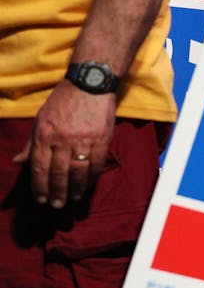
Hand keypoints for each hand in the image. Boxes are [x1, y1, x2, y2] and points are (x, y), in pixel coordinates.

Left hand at [15, 83, 115, 207]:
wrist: (89, 83)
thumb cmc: (62, 100)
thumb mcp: (40, 119)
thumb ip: (31, 143)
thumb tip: (18, 161)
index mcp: (45, 134)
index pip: (40, 167)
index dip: (39, 186)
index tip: (40, 199)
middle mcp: (63, 139)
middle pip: (59, 173)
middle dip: (57, 191)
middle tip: (57, 205)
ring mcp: (84, 139)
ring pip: (79, 171)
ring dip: (76, 188)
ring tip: (74, 198)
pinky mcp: (102, 137)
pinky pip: (98, 162)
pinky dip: (93, 175)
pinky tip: (90, 183)